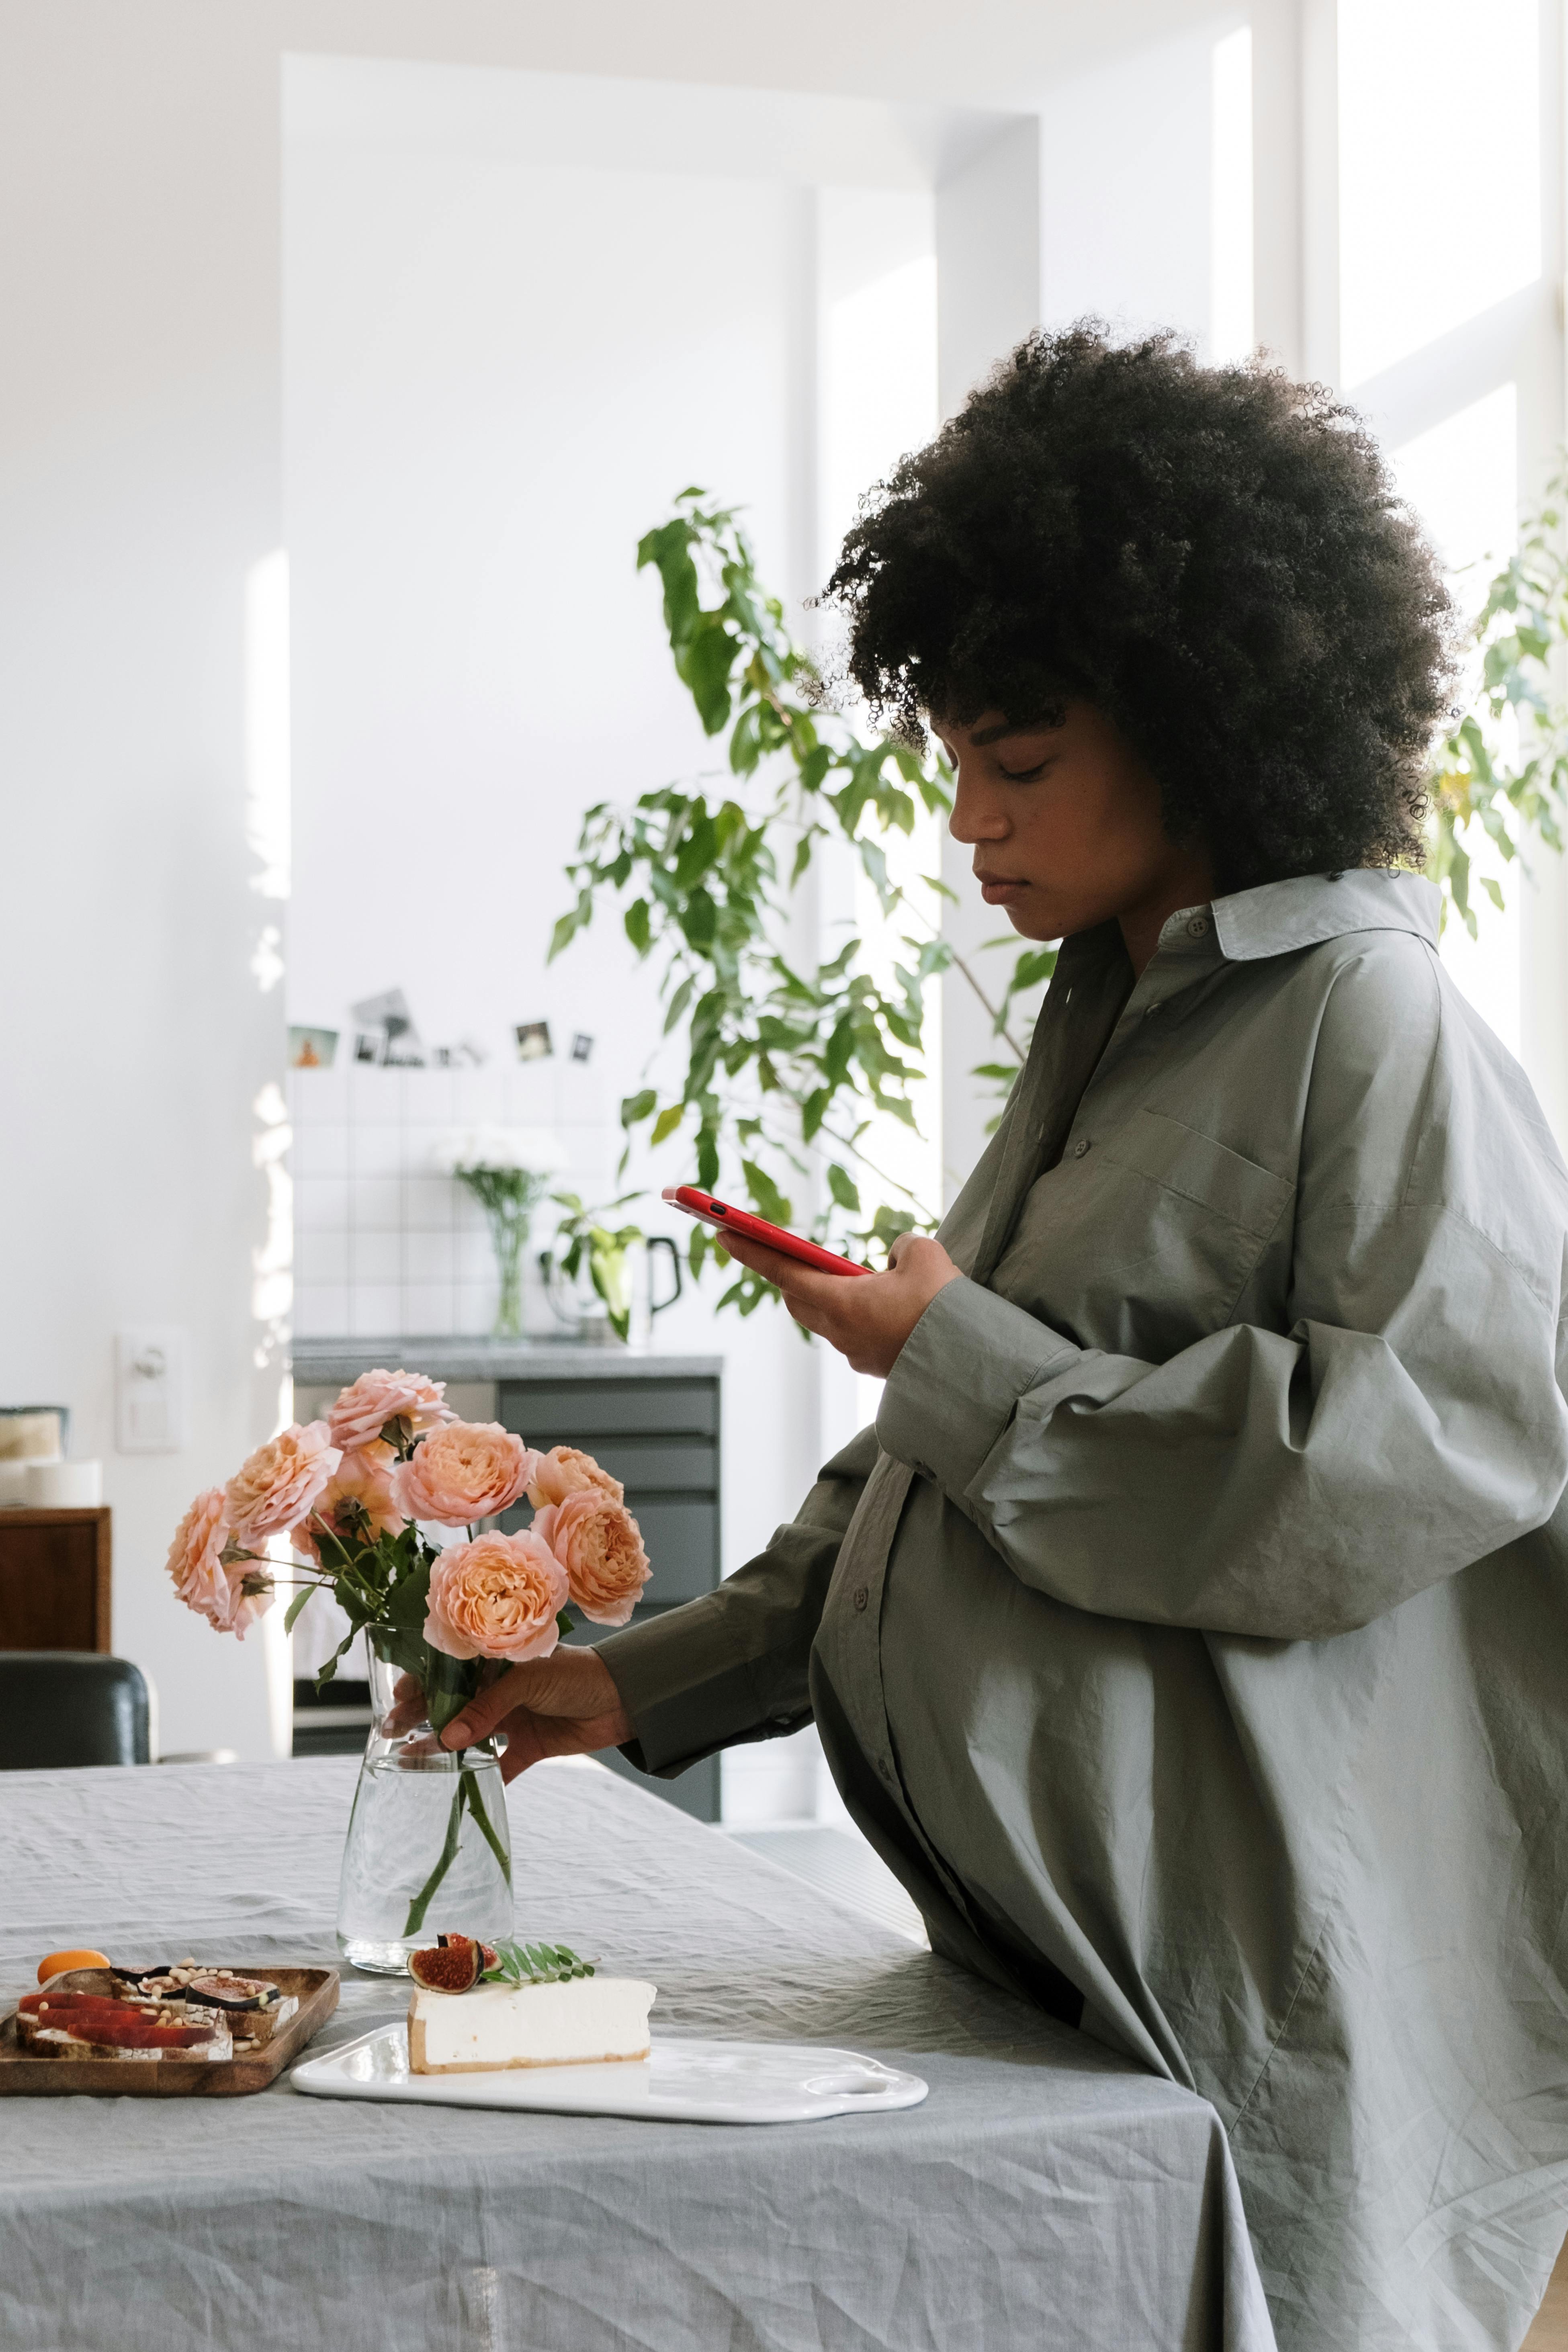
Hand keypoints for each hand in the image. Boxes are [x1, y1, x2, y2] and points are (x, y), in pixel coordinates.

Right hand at [384, 1648, 632, 1785]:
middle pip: (453, 1705)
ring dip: (442, 1749)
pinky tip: (458, 1791)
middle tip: (391, 1735)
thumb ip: (488, 1708)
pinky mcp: (530, 1747)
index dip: (422, 1684)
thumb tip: (448, 1737)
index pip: (450, 1670)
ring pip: (470, 1736)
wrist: (626, 1697)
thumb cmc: (577, 1673)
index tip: (397, 1701)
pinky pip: (500, 1766)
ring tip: (412, 1761)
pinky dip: (482, 1779)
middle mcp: (501, 1689)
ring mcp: (514, 1719)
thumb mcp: (528, 1680)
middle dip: (422, 1718)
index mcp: (497, 1662)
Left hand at [717, 1229, 961, 1375]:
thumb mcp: (925, 1255)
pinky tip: (897, 1310)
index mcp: (841, 1302)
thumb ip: (902, 1246)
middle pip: (798, 1299)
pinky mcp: (876, 1366)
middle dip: (792, 1277)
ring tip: (872, 1283)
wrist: (973, 1367)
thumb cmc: (944, 1309)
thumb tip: (896, 1259)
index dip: (750, 1251)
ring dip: (836, 1298)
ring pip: (829, 1319)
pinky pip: (856, 1335)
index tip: (722, 1235)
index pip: (782, 1270)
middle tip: (797, 1258)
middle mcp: (840, 1331)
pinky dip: (862, 1317)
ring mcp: (856, 1353)